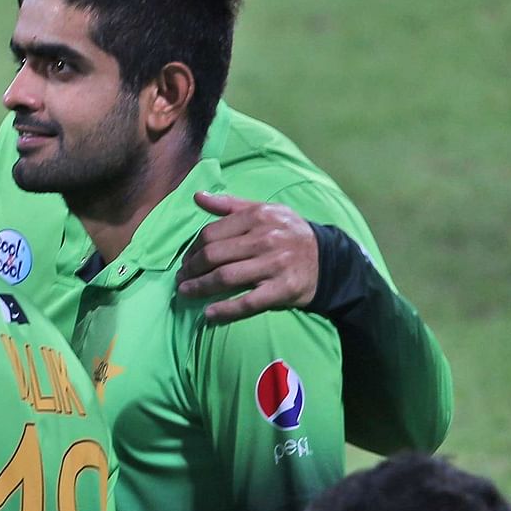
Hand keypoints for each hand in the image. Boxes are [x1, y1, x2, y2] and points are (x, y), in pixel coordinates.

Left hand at [177, 193, 318, 322]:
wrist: (328, 259)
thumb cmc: (288, 233)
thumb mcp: (265, 211)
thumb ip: (230, 205)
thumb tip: (197, 196)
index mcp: (259, 216)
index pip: (211, 233)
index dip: (192, 249)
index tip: (186, 260)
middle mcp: (267, 238)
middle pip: (214, 255)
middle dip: (191, 269)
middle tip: (181, 278)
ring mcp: (276, 265)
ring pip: (226, 277)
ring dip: (199, 287)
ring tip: (185, 292)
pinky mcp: (284, 289)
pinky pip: (248, 302)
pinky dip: (225, 310)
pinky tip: (209, 313)